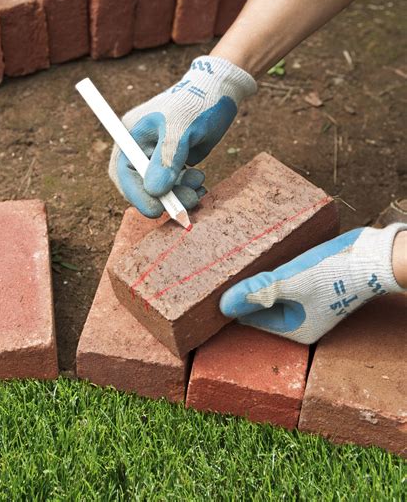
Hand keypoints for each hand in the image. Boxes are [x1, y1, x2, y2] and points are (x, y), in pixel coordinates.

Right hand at [109, 55, 256, 216]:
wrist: (220, 90)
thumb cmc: (195, 103)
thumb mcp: (180, 129)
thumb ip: (167, 160)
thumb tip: (155, 191)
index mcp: (132, 135)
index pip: (123, 172)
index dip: (135, 194)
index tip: (155, 210)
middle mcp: (142, 147)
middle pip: (142, 184)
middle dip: (162, 197)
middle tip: (186, 202)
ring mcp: (159, 155)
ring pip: (162, 188)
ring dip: (179, 193)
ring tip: (199, 184)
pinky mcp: (177, 161)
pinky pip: (177, 184)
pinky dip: (187, 189)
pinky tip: (201, 184)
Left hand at [220, 224, 405, 343]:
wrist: (374, 257)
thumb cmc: (333, 274)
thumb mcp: (290, 283)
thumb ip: (256, 293)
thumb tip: (222, 306)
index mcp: (293, 329)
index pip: (250, 320)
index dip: (231, 305)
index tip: (210, 290)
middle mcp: (301, 319)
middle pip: (260, 306)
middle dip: (243, 292)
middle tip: (218, 273)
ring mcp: (309, 302)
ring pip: (272, 291)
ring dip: (257, 281)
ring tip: (234, 264)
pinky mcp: (315, 284)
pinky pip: (285, 280)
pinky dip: (273, 272)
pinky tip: (262, 256)